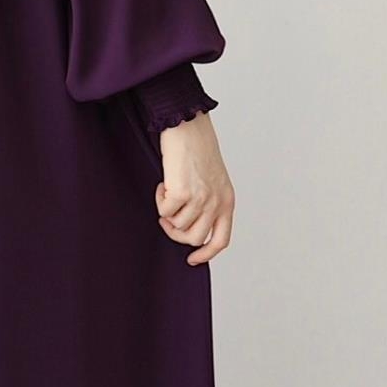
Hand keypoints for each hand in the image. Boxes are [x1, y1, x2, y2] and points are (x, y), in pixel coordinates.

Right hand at [154, 111, 233, 264]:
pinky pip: (164, 211)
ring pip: (177, 225)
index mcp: (227, 202)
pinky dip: (160, 199)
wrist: (188, 127)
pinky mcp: (182, 193)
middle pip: (194, 238)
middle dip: (176, 233)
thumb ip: (208, 204)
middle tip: (167, 219)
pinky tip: (164, 183)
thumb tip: (189, 229)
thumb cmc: (197, 150)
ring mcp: (200, 199)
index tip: (192, 259)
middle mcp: (217, 203)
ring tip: (168, 192)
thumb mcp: (213, 181)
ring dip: (167, 212)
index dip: (205, 253)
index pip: (221, 240)